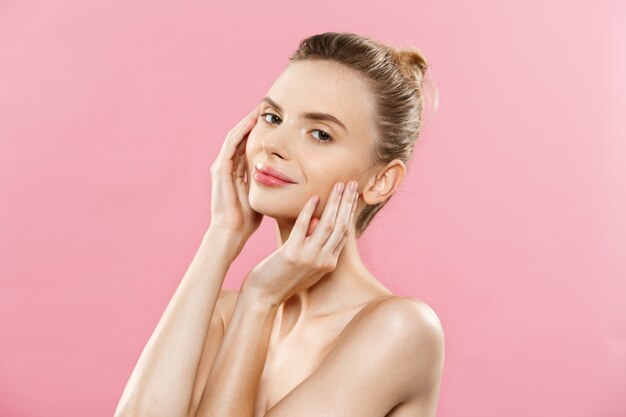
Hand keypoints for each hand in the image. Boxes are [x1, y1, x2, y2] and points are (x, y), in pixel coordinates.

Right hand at [209, 104, 262, 253]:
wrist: (230, 233)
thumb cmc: (247, 221)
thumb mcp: (261, 196)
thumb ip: (269, 186)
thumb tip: (289, 181)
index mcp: (236, 173)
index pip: (247, 147)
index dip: (259, 134)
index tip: (273, 123)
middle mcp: (227, 167)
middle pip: (240, 138)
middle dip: (252, 123)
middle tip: (266, 109)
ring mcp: (221, 167)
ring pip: (235, 137)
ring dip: (247, 123)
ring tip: (260, 109)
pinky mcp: (220, 169)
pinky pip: (230, 144)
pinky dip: (241, 132)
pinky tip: (251, 121)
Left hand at [242, 181, 358, 305]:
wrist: (264, 296)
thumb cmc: (282, 278)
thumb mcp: (306, 264)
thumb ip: (314, 245)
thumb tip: (318, 220)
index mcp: (329, 263)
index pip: (344, 233)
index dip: (349, 212)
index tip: (352, 195)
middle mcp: (323, 261)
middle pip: (340, 226)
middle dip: (347, 202)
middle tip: (351, 183)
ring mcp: (309, 258)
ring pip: (327, 224)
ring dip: (334, 202)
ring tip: (337, 185)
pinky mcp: (292, 254)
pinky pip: (303, 227)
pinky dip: (308, 211)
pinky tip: (313, 198)